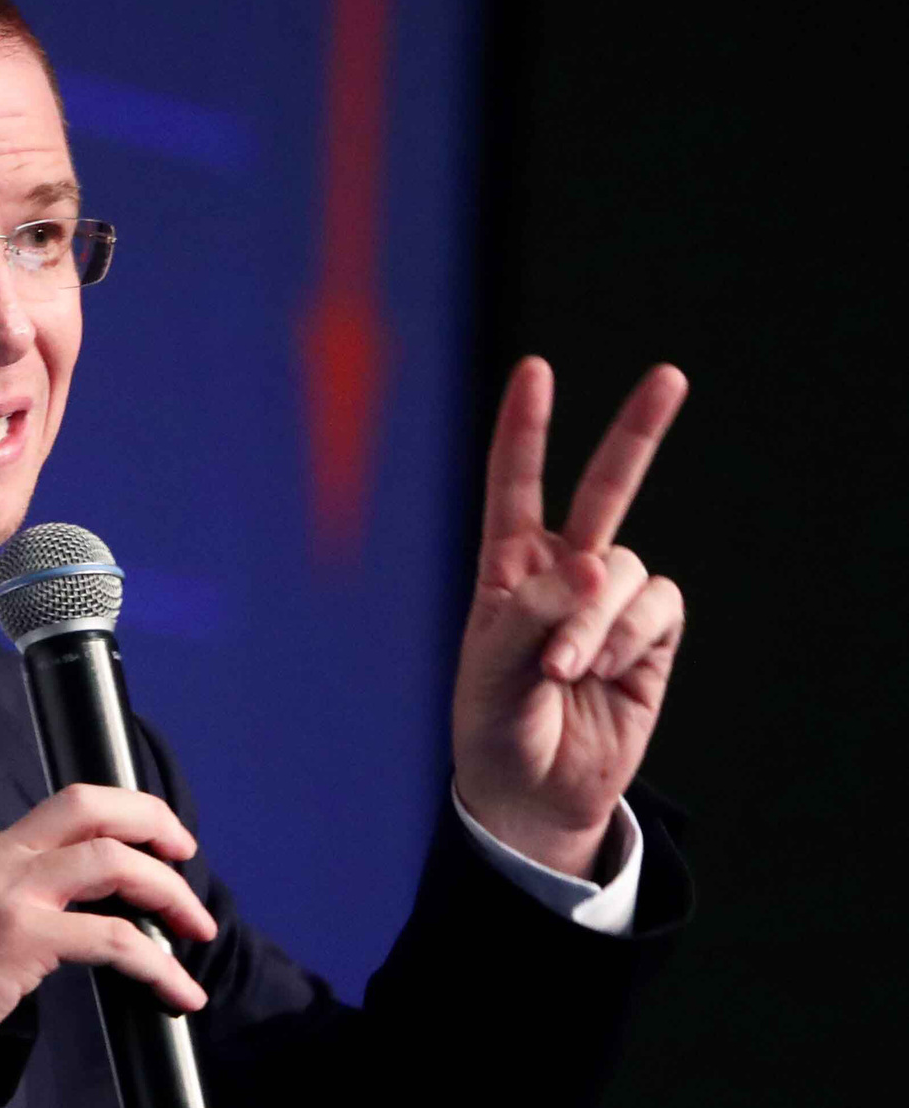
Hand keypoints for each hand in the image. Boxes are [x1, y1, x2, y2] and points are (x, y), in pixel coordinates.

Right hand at [0, 783, 216, 1091]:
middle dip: (150, 818)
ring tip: (196, 925)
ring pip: (111, 858)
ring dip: (168, 889)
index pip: (54, 818)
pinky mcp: (21, 938)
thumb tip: (52, 915)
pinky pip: (113, 938)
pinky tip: (176, 990)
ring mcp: (6, 892)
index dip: (110, 831)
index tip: (143, 854)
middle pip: (86, 803)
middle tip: (184, 851)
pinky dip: (158, 963)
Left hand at [452, 358, 688, 878]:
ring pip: (626, 569)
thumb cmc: (496, 724)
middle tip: (670, 376)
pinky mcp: (651, 638)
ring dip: (597, 619)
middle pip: (605, 489)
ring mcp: (610, 603)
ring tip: (566, 671)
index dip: (526, 428)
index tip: (536, 370)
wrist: (534, 794)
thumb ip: (535, 612)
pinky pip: (657, 609)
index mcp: (508, 566)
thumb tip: (597, 566)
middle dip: (638, 433)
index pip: (515, 485)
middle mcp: (563, 571)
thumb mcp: (493, 669)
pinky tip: (607, 674)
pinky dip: (630, 638)